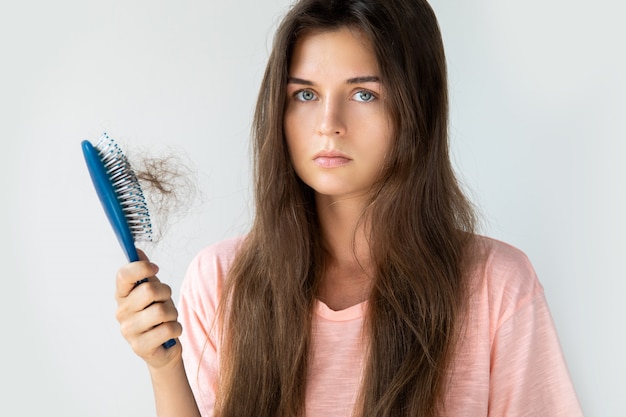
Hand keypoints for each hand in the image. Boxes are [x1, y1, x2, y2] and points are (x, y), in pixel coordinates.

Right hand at [115, 249, 182, 369]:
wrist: (164, 347)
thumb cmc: (158, 315)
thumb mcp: (153, 290)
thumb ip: (145, 272)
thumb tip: (136, 251)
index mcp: (122, 295)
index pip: (123, 275)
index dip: (141, 268)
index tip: (156, 268)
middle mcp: (121, 312)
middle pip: (149, 290)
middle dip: (166, 293)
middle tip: (165, 301)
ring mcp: (128, 331)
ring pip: (161, 311)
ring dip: (173, 314)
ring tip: (168, 319)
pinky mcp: (140, 347)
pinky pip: (168, 329)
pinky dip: (176, 329)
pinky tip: (170, 333)